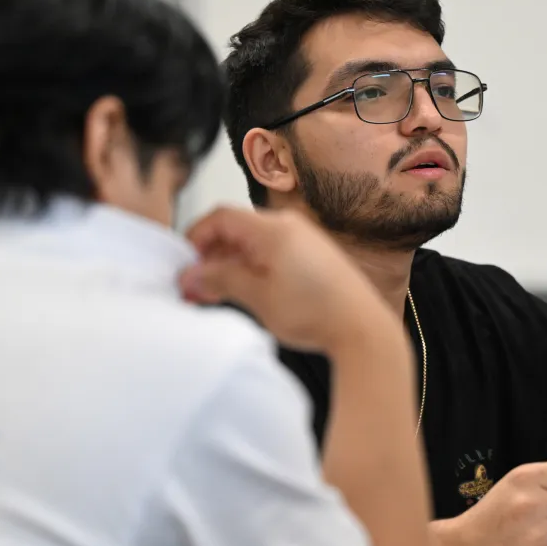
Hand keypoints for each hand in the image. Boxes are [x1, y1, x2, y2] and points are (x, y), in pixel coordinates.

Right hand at [180, 207, 395, 353]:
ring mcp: (302, 240)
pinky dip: (251, 269)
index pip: (221, 217)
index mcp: (273, 228)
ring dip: (229, 266)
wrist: (362, 328)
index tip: (184, 264)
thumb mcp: (258, 297)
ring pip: (252, 244)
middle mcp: (288, 226)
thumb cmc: (317, 312)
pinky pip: (270, 254)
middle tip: (194, 287)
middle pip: (235, 230)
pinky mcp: (310, 256)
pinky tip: (242, 292)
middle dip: (210, 257)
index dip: (195, 238)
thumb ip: (220, 280)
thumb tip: (191, 274)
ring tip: (213, 295)